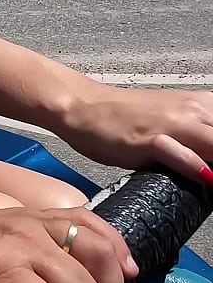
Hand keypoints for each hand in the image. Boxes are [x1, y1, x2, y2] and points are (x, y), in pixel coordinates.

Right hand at [60, 83, 212, 185]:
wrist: (82, 105)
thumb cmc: (122, 118)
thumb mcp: (172, 124)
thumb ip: (200, 143)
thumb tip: (211, 169)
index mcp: (204, 105)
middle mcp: (194, 111)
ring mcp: (172, 124)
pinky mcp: (149, 139)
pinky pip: (181, 154)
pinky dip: (197, 166)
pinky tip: (206, 177)